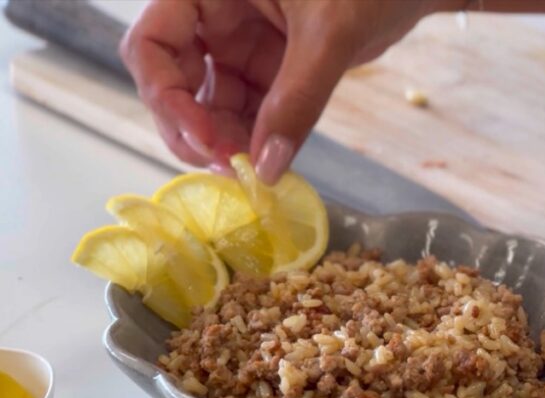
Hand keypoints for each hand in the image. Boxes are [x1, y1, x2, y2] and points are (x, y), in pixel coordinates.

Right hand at [120, 0, 440, 182]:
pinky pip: (248, 109)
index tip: (202, 137)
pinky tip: (269, 160)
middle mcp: (215, 13)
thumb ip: (298, 98)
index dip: (164, 94)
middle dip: (191, 127)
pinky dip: (253, 137)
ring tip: (250, 171)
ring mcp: (242, 42)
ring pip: (210, 102)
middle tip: (226, 167)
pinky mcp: (270, 66)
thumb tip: (266, 166)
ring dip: (223, 140)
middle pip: (172, 80)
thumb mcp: (330, 34)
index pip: (151, 43)